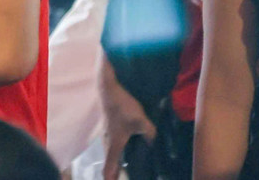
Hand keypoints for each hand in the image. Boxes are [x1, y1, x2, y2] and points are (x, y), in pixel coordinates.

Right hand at [99, 57, 156, 179]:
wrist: (108, 87)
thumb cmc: (122, 105)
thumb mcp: (141, 121)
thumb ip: (149, 134)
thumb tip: (152, 142)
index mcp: (115, 143)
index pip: (110, 165)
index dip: (110, 177)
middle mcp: (108, 140)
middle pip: (108, 161)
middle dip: (112, 172)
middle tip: (116, 178)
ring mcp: (106, 131)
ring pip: (109, 151)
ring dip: (113, 161)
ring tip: (120, 168)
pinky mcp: (108, 125)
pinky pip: (110, 143)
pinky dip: (114, 151)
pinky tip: (123, 148)